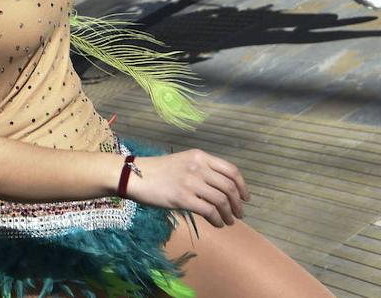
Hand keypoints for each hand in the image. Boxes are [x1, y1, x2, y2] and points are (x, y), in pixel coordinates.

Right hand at [124, 149, 249, 226]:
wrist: (135, 176)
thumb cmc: (158, 171)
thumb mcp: (183, 162)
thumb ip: (202, 171)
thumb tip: (221, 190)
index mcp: (200, 156)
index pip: (231, 170)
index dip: (242, 186)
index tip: (245, 198)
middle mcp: (198, 167)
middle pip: (229, 187)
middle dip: (238, 203)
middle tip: (239, 213)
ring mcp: (191, 182)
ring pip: (221, 200)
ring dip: (229, 214)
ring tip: (228, 221)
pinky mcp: (183, 198)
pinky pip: (209, 211)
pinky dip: (217, 220)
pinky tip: (216, 224)